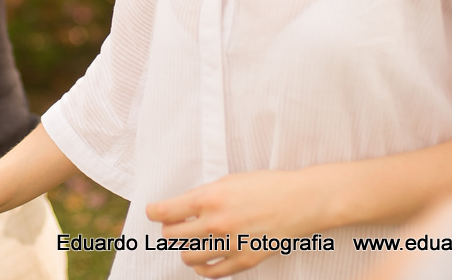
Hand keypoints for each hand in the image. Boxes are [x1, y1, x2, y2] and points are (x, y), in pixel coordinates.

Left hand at [147, 169, 322, 276]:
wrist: (299, 201)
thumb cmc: (265, 185)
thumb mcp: (228, 181)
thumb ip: (203, 196)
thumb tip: (181, 209)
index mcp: (209, 198)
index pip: (165, 211)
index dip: (153, 212)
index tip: (152, 212)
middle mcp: (216, 223)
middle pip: (172, 236)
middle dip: (169, 230)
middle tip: (174, 225)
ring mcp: (230, 244)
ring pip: (188, 258)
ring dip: (185, 250)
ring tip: (191, 242)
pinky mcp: (245, 261)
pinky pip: (213, 272)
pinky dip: (203, 268)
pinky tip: (204, 261)